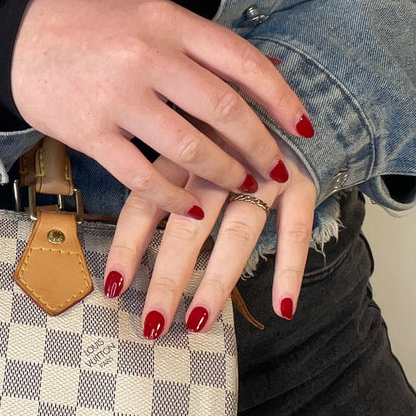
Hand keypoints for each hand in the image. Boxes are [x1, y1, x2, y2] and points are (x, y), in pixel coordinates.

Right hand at [10, 0, 314, 217]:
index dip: (281, 98)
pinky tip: (192, 207)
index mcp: (168, 20)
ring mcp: (117, 96)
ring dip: (224, 175)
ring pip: (190, 148)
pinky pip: (143, 176)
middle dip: (259, 146)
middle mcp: (146, 56)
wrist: (13, 40)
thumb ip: (197, 43)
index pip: (242, 62)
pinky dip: (174, 198)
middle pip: (224, 110)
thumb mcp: (147, 15)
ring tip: (242, 187)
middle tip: (274, 168)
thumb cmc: (88, 26)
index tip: (303, 126)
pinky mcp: (89, 132)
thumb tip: (263, 68)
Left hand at [102, 135, 316, 335]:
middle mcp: (218, 161)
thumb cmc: (224, 122)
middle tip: (153, 322)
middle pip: (188, 226)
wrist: (295, 93)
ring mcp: (262, 172)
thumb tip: (123, 231)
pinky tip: (282, 308)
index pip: (146, 203)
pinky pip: (295, 229)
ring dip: (218, 280)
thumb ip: (158, 174)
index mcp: (180, 151)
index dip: (128, 246)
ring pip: (236, 232)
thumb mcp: (183, 131)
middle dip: (169, 277)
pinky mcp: (302, 180)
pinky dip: (290, 268)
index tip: (113, 286)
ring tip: (199, 321)